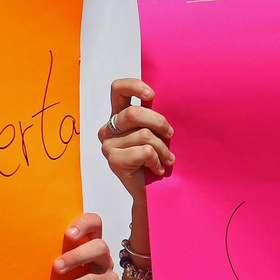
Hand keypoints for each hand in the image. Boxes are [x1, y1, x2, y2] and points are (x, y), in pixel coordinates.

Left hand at [41, 213, 120, 279]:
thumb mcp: (58, 269)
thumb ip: (51, 256)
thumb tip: (24, 253)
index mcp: (90, 245)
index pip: (94, 223)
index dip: (84, 224)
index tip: (68, 234)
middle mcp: (103, 259)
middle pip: (99, 248)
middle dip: (76, 256)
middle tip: (56, 267)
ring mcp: (110, 278)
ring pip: (92, 278)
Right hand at [99, 78, 174, 198]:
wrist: (150, 192)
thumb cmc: (155, 158)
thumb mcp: (154, 132)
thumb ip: (152, 117)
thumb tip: (170, 100)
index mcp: (118, 115)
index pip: (118, 89)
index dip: (134, 86)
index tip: (152, 96)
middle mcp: (109, 128)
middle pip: (134, 113)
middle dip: (160, 123)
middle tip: (170, 135)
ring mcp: (108, 145)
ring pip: (144, 135)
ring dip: (163, 149)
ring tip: (166, 159)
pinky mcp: (113, 160)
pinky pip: (145, 152)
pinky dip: (157, 161)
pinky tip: (157, 169)